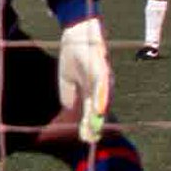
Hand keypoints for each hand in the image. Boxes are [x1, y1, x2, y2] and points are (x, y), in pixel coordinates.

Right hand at [57, 19, 111, 143]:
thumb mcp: (67, 79)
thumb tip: (69, 112)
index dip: (89, 125)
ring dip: (99, 117)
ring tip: (95, 132)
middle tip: (91, 140)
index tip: (86, 139)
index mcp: (92, 89)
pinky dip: (102, 98)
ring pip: (103, 100)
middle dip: (95, 125)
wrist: (76, 30)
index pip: (91, 111)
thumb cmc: (74, 53)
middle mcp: (101, 85)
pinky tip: (99, 110)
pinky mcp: (102, 67)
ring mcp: (103, 77)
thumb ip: (69, 95)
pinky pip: (103, 84)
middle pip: (100, 109)